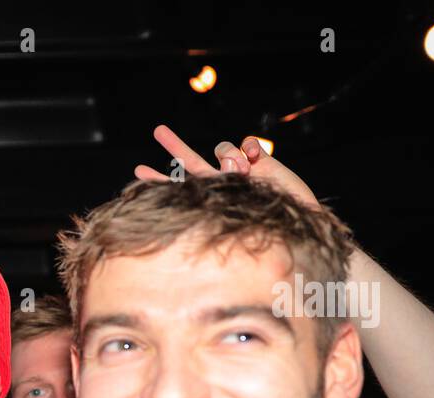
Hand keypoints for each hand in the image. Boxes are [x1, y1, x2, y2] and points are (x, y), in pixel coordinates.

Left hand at [134, 124, 319, 208]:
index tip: (137, 171)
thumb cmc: (264, 231)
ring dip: (229, 156)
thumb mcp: (229, 218)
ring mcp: (239, 170)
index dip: (156, 180)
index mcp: (206, 200)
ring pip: (222, 147)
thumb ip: (214, 194)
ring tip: (242, 171)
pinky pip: (246, 142)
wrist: (296, 225)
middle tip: (158, 130)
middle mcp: (219, 183)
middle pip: (191, 159)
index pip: (175, 189)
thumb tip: (210, 172)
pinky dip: (249, 148)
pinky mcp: (260, 160)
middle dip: (175, 144)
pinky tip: (256, 158)